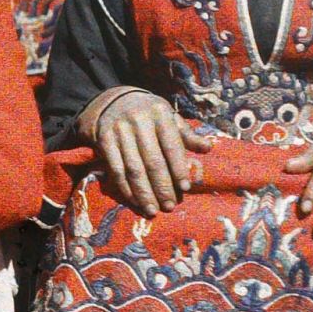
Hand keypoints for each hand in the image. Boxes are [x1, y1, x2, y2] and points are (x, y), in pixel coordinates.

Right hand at [92, 90, 212, 216]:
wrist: (112, 101)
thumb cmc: (149, 114)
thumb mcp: (169, 118)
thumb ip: (186, 135)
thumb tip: (208, 148)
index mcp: (159, 113)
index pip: (171, 146)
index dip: (179, 169)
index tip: (185, 188)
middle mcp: (138, 120)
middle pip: (152, 161)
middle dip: (162, 187)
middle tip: (170, 206)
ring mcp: (119, 131)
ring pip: (133, 168)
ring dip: (144, 193)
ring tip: (153, 210)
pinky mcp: (104, 140)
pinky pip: (116, 169)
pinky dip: (125, 188)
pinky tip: (135, 201)